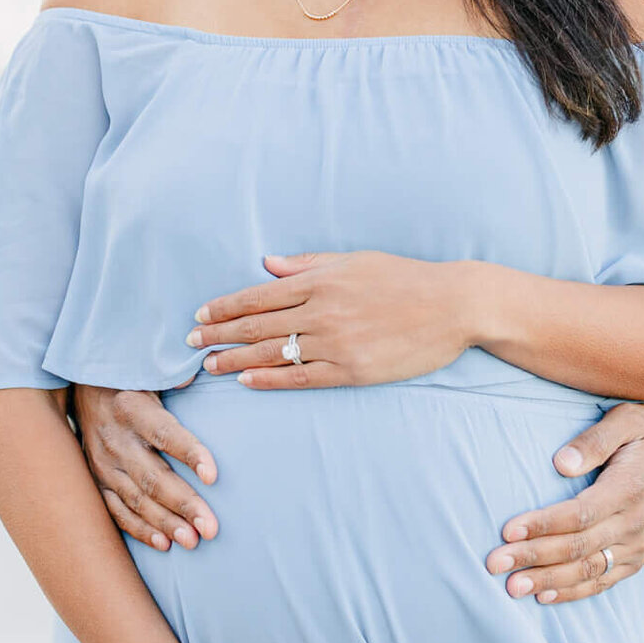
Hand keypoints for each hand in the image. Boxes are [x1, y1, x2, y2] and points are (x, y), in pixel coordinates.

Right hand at [73, 384, 217, 552]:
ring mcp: (102, 464)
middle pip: (153, 477)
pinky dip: (139, 529)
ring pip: (136, 499)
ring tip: (193, 541)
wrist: (80, 388)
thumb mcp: (149, 368)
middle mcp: (116, 440)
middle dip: (184, 505)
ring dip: (165, 523)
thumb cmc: (130, 379)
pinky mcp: (96, 481)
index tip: (214, 476)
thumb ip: (173, 373)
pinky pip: (116, 510)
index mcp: (133, 408)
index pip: (165, 434)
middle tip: (210, 528)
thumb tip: (197, 373)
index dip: (190, 454)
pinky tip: (163, 543)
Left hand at [190, 253, 474, 389]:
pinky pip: (300, 377)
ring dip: (234, 360)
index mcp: (322, 280)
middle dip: (218, 333)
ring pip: (271, 353)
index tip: (201, 314)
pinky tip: (247, 381)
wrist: (453, 305)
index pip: (259, 295)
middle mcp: (322, 310)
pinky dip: (269, 380)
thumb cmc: (406, 278)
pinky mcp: (351, 370)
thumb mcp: (356, 261)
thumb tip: (268, 263)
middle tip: (190, 341)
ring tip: (209, 365)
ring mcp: (335, 342)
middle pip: (256, 326)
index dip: (226, 306)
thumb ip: (309, 264)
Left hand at [486, 403, 643, 605]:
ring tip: (512, 587)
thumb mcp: (630, 420)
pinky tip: (544, 595)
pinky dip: (573, 592)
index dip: (543, 525)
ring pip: (588, 571)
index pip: (580, 514)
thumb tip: (560, 463)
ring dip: (548, 581)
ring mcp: (637, 546)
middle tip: (494, 564)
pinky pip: (603, 581)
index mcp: (629, 489)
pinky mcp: (637, 559)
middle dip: (533, 557)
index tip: (508, 531)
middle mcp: (634, 524)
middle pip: (577, 548)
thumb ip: (595, 440)